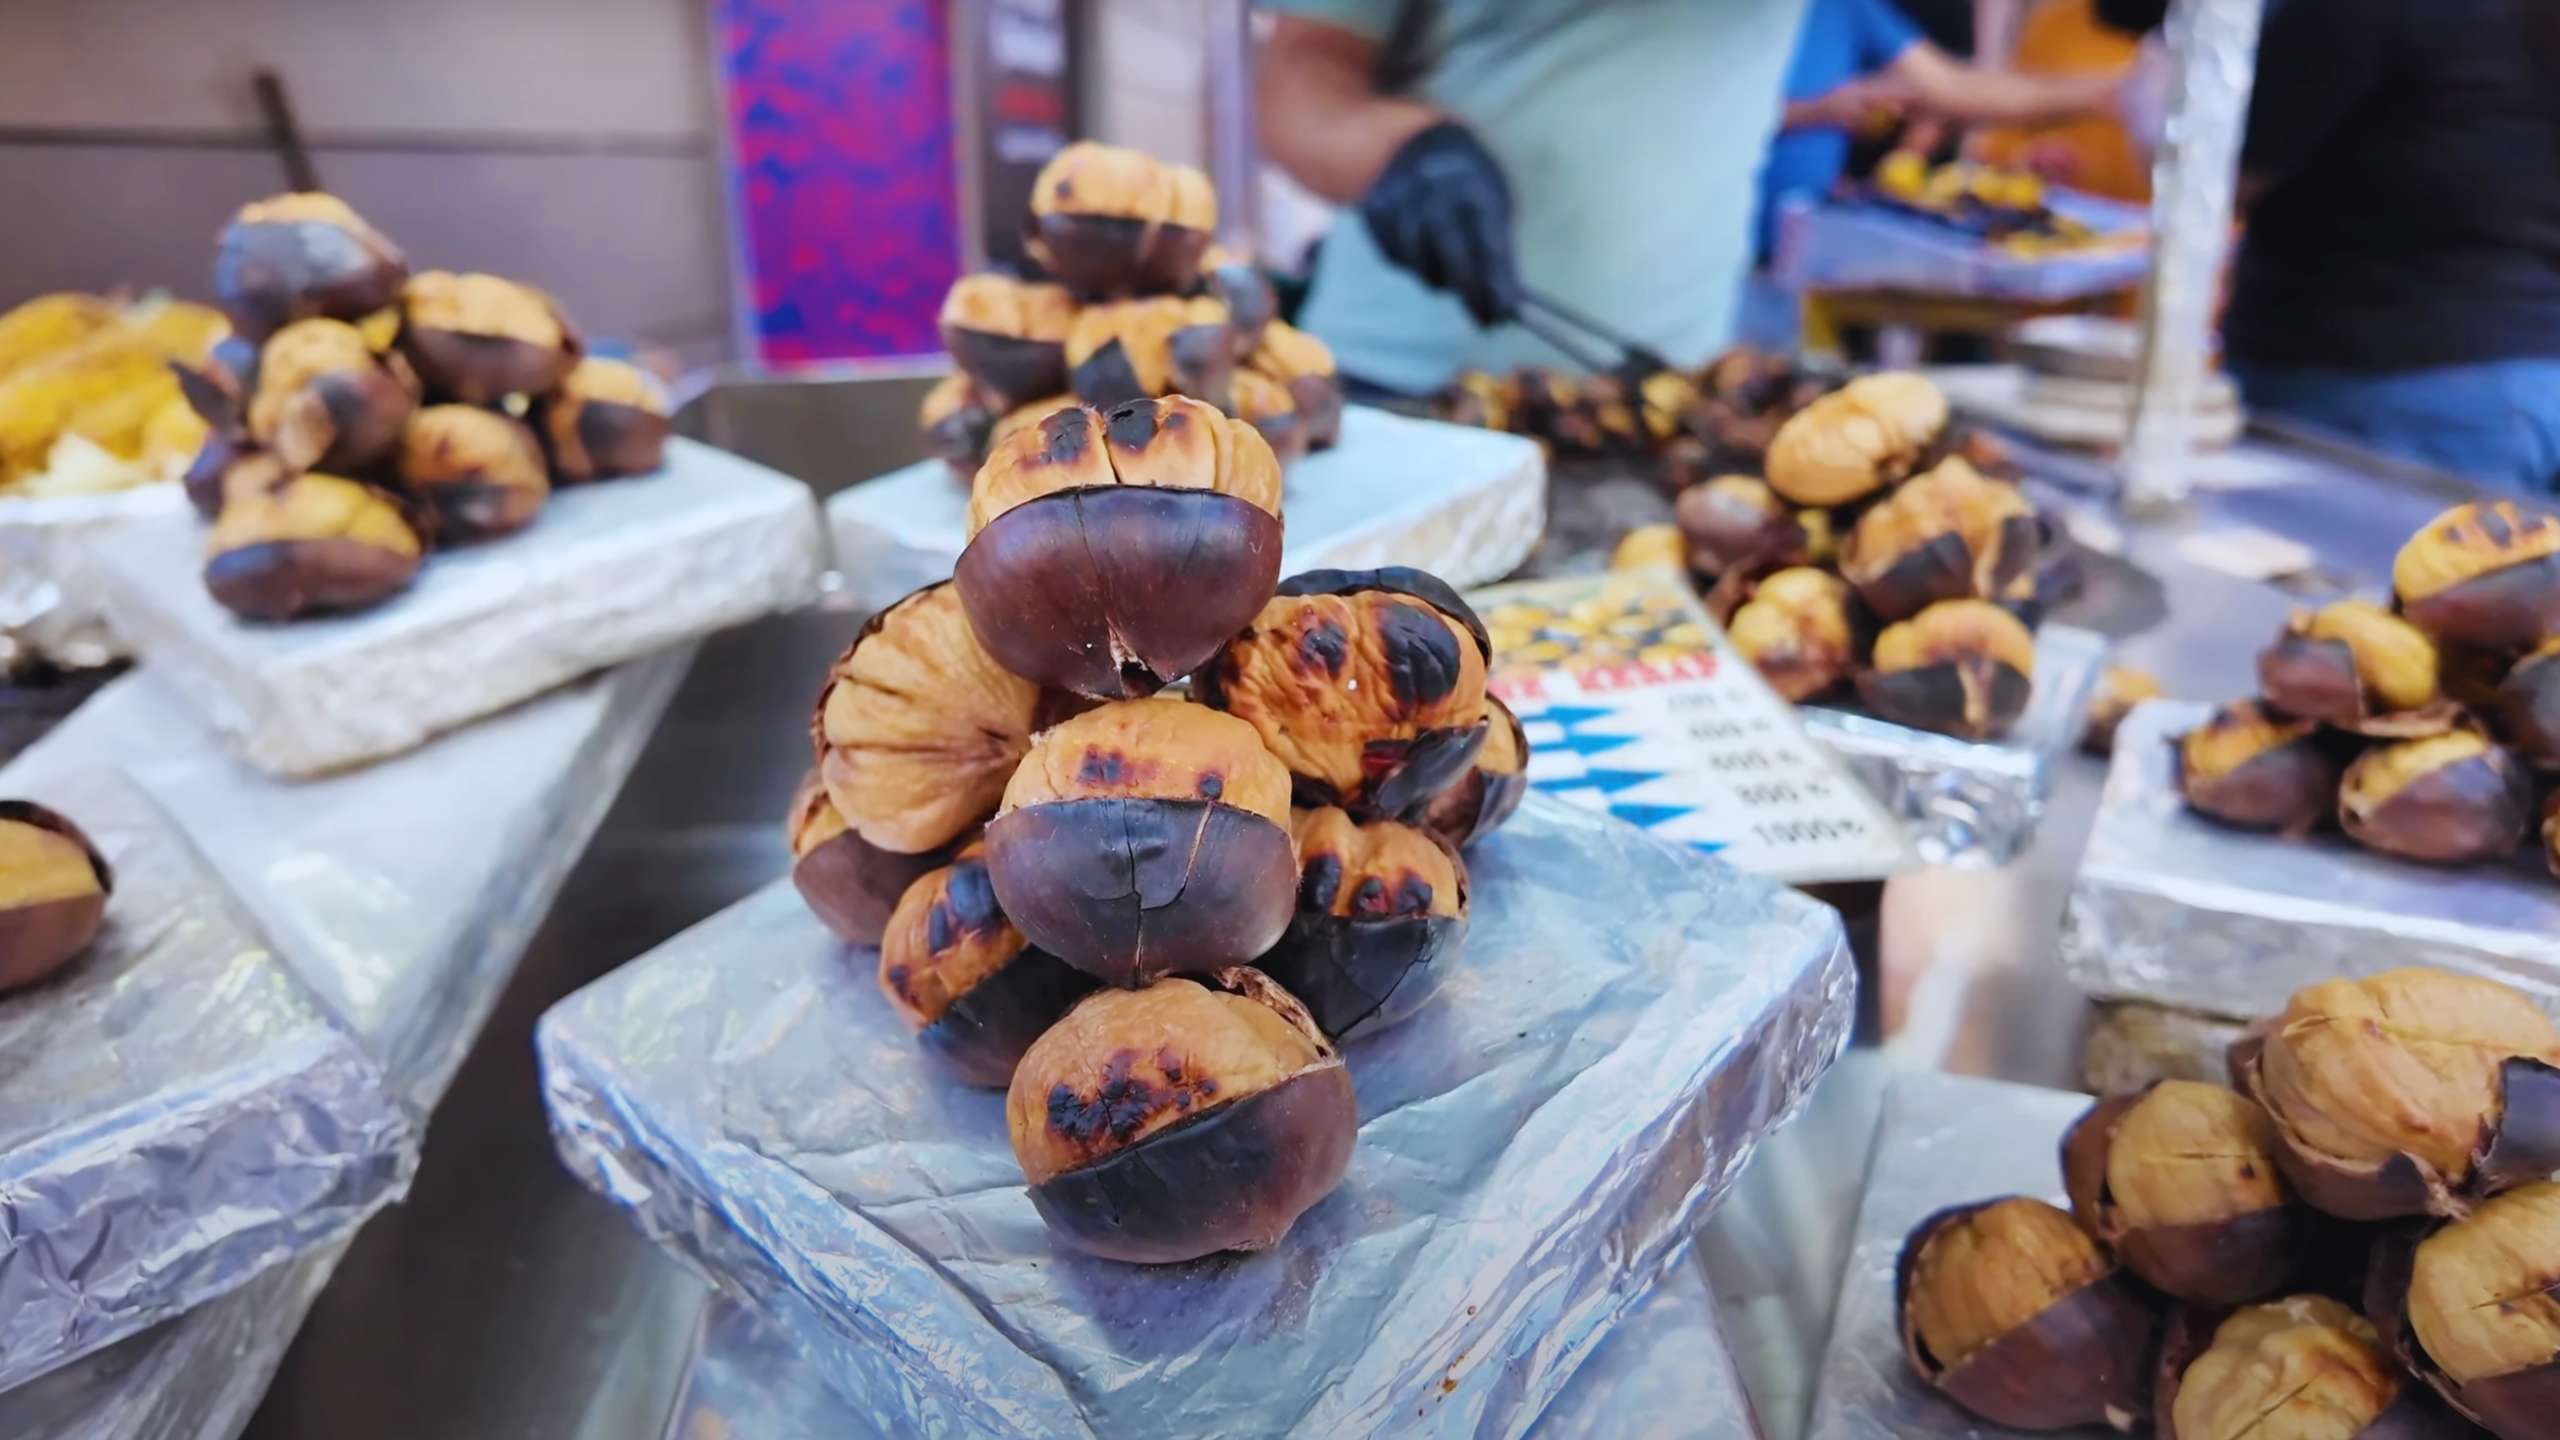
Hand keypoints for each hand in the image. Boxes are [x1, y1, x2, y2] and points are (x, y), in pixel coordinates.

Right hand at [1357, 121, 1522, 326]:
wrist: (1420, 144)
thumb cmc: (1469, 187)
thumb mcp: (1495, 205)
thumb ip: (1500, 254)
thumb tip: (1506, 308)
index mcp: (1474, 182)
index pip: (1487, 242)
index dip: (1494, 284)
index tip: (1501, 316)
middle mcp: (1435, 186)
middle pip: (1451, 255)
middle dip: (1468, 291)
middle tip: (1482, 318)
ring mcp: (1400, 195)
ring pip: (1417, 262)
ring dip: (1436, 277)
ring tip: (1447, 270)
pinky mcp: (1374, 208)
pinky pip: (1393, 255)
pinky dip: (1410, 261)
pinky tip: (1421, 249)